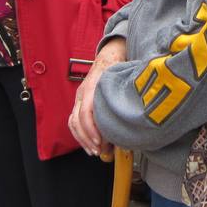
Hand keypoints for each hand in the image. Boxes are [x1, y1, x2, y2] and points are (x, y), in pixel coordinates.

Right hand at [69, 38, 127, 156]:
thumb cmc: (118, 68)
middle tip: (99, 150)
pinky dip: (80, 134)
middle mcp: (83, 93)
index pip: (85, 112)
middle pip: (76, 120)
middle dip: (87, 138)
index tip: (100, 142)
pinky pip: (74, 121)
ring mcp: (79, 97)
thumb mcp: (124, 80)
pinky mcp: (80, 102)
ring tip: (94, 150)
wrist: (110, 55)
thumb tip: (134, 122)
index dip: (91, 129)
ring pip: (73, 122)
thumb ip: (126, 98)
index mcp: (93, 86)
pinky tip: (90, 143)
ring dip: (82, 139)